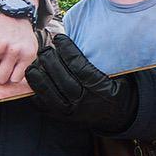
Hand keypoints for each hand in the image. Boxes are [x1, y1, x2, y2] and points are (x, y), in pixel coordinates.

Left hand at [25, 34, 139, 132]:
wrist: (117, 117)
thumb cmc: (118, 91)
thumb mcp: (120, 76)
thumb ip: (106, 61)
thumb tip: (89, 37)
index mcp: (101, 90)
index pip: (79, 67)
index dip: (67, 50)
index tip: (59, 38)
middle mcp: (84, 103)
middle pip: (61, 79)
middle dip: (50, 60)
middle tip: (45, 49)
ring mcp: (71, 113)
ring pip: (48, 93)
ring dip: (38, 76)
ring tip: (35, 63)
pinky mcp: (61, 118)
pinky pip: (42, 105)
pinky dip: (35, 91)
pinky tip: (34, 79)